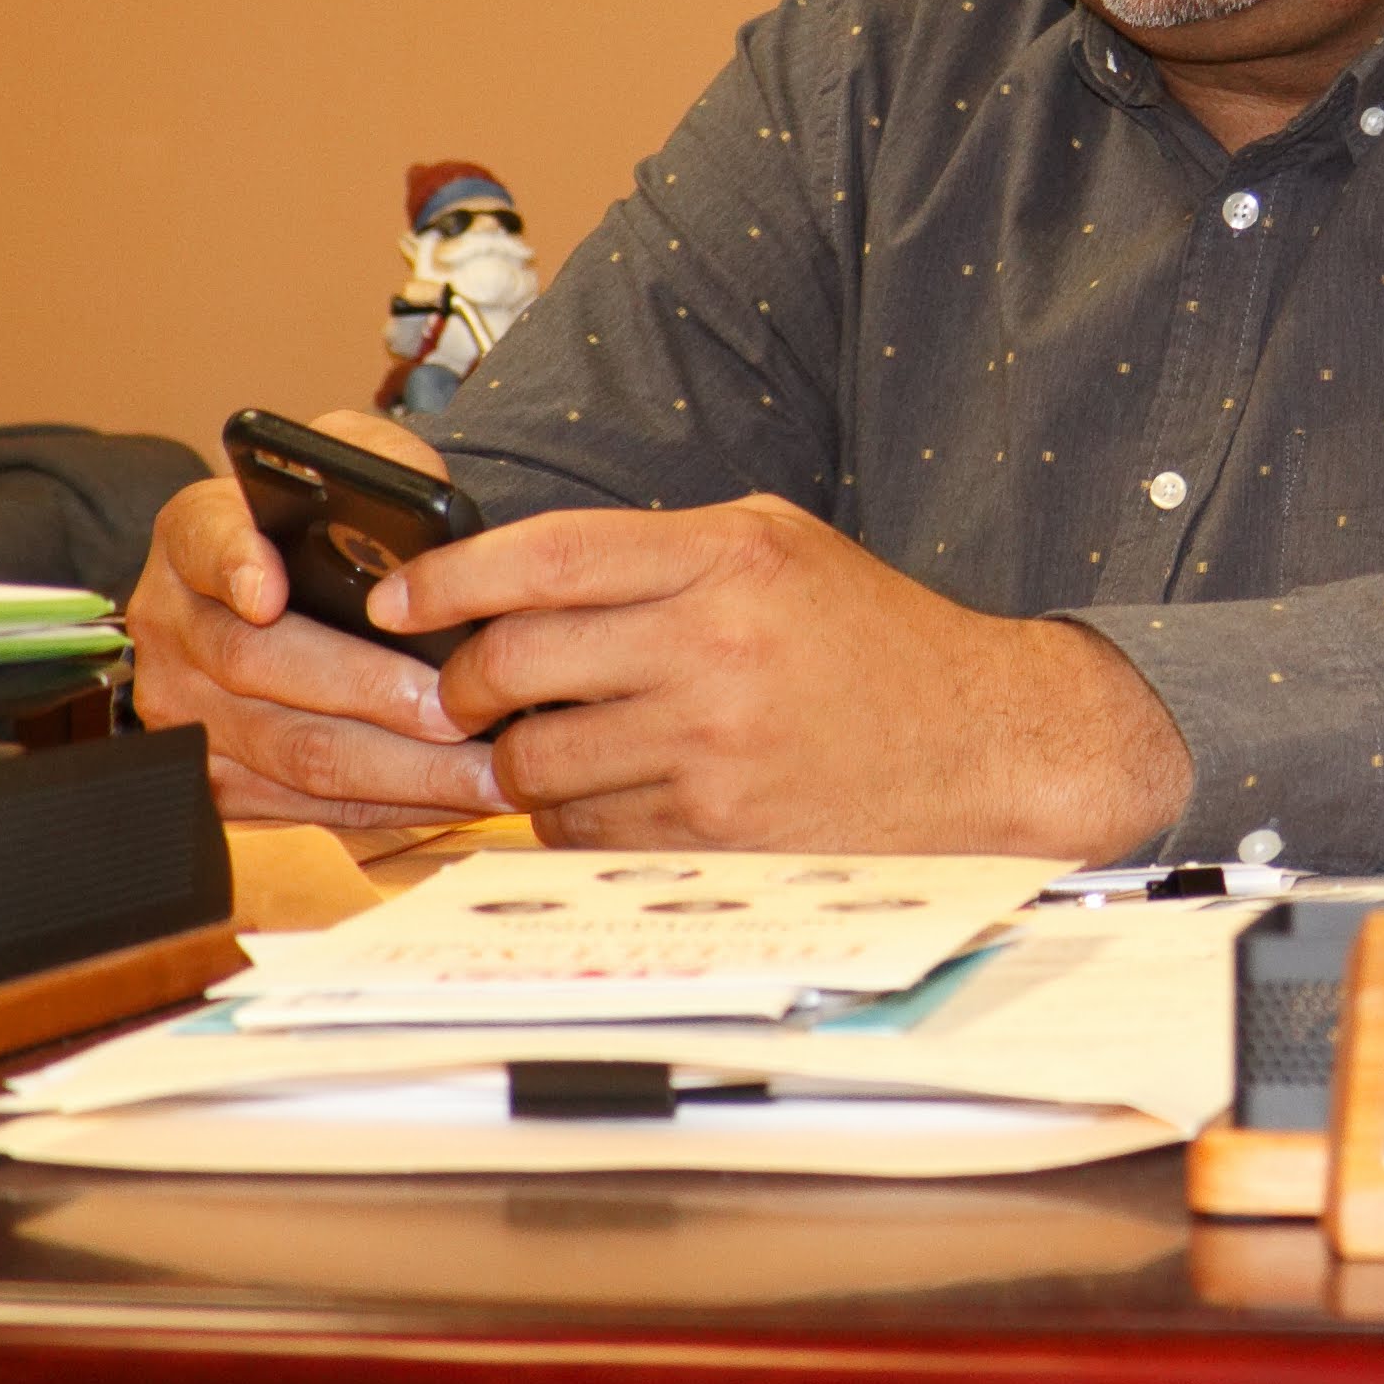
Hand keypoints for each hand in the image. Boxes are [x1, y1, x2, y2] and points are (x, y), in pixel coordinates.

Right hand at [122, 417, 511, 829]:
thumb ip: (379, 462)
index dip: (235, 565)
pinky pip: (307, 803)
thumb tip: (428, 503)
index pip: (206, 543)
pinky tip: (458, 792)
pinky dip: (389, 801)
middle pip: (260, 665)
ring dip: (398, 767)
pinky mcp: (217, 775)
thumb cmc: (327, 527)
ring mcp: (185, 709)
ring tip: (484, 767)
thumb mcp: (346, 464)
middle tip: (453, 706)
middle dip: (368, 692)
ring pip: (291, 750)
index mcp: (195, 533)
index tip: (268, 592)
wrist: (279, 594)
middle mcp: (173, 623)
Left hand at [396, 495, 1195, 856]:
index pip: (544, 557)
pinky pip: (586, 832)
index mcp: (730, 556)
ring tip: (561, 741)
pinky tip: (624, 791)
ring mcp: (713, 749)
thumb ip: (657, 551)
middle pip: (516, 663)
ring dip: (523, 759)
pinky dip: (580, 817)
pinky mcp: (715, 834)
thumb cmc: (873, 641)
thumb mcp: (780, 548)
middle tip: (470, 688)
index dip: (448, 578)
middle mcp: (716, 646)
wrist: (986, 745)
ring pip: (537, 763)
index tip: (397, 598)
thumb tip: (510, 577)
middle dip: (468, 682)